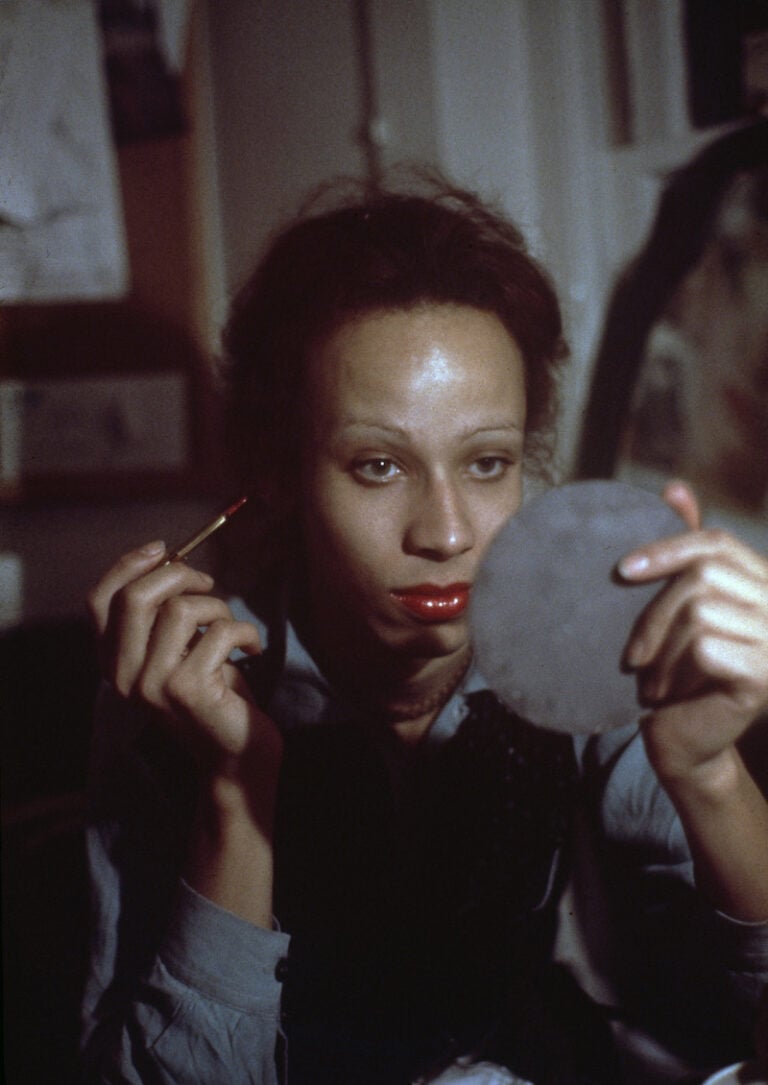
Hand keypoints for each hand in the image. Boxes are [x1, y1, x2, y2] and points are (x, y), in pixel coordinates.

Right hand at [88, 541, 280, 770]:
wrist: (235, 756)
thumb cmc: (212, 695)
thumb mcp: (178, 652)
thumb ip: (162, 618)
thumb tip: (169, 561)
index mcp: (113, 664)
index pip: (99, 602)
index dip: (128, 566)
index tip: (164, 550)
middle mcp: (123, 676)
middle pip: (136, 597)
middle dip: (178, 576)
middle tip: (208, 584)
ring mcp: (153, 684)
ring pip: (181, 609)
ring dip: (219, 608)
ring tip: (233, 630)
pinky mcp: (187, 689)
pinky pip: (221, 631)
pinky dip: (246, 632)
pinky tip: (253, 649)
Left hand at [619, 481, 767, 785]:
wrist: (687, 742)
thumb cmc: (674, 673)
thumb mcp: (674, 611)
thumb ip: (681, 554)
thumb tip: (674, 486)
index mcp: (755, 582)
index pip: (716, 543)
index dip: (667, 547)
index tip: (622, 570)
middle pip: (702, 574)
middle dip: (653, 613)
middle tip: (632, 655)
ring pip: (699, 612)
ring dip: (660, 651)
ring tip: (650, 681)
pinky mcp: (763, 675)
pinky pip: (706, 649)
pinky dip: (674, 671)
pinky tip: (668, 695)